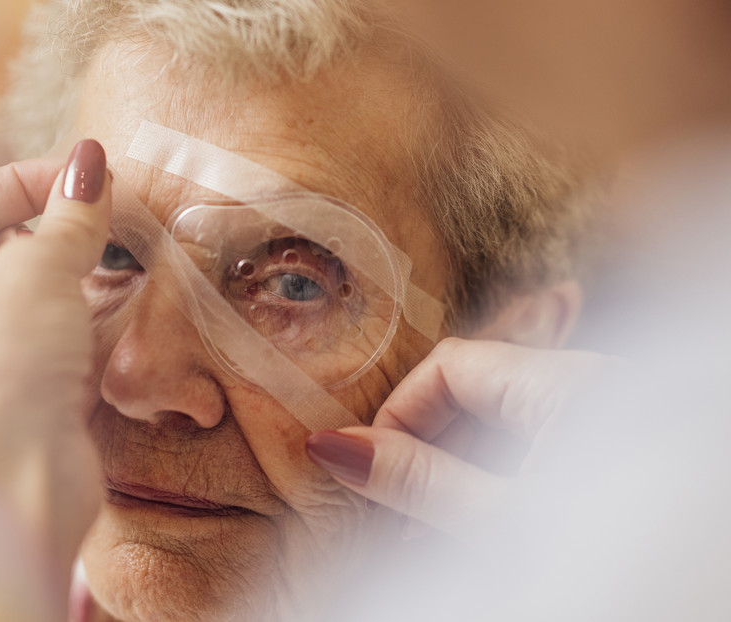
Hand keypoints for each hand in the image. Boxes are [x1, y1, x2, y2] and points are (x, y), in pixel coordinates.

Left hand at [0, 140, 110, 621]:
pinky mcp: (23, 390)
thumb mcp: (38, 272)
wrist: (18, 483)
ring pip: (33, 291)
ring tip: (123, 255)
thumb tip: (92, 161)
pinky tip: (123, 306)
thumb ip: (69, 216)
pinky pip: (57, 333)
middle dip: (57, 224)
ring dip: (79, 270)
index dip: (26, 178)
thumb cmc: (4, 366)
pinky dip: (88, 314)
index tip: (88, 176)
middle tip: (112, 212)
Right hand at [305, 337, 617, 538]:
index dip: (398, 414)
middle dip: (426, 449)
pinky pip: (537, 447)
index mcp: (568, 387)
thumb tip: (332, 446)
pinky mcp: (612, 454)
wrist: (705, 594)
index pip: (450, 366)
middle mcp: (590, 389)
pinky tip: (485, 528)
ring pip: (504, 425)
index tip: (370, 471)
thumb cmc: (617, 556)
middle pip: (474, 392)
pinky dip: (500, 481)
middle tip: (399, 517)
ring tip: (439, 535)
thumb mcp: (504, 524)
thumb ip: (418, 481)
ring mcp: (605, 421)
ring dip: (459, 470)